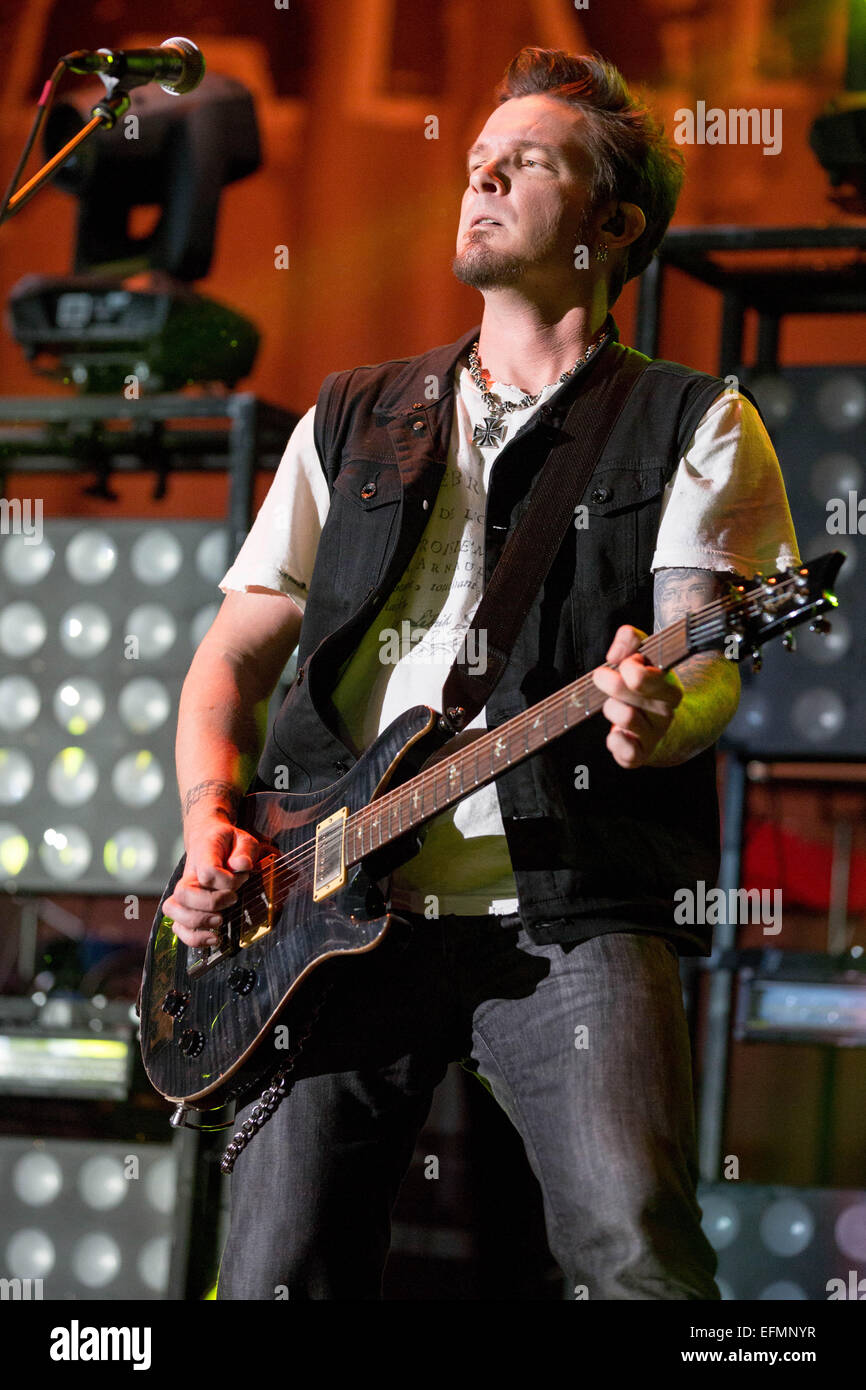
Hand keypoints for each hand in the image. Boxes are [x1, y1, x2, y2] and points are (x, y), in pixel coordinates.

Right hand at [163, 813, 265, 947]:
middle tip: (232, 900)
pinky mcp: (186, 907)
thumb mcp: (243, 839)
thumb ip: (245, 850)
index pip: (207, 871)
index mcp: (203, 854)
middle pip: (183, 893)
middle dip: (209, 903)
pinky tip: (214, 938)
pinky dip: (193, 937)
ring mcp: (184, 891)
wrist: (207, 838)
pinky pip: (178, 927)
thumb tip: (242, 864)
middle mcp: (189, 874)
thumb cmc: (227, 842)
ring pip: (173, 910)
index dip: (225, 880)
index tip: (241, 878)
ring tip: (220, 922)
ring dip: (198, 922)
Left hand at [592, 625, 682, 768]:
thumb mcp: (643, 656)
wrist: (662, 728)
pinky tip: (618, 732)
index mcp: (669, 687)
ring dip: (611, 708)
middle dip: (610, 682)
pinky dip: (614, 740)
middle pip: (630, 693)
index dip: (626, 664)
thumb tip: (614, 654)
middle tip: (601, 677)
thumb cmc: (645, 687)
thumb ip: (630, 640)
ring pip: (625, 717)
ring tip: (614, 706)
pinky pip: (622, 749)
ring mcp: (654, 735)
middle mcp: (666, 712)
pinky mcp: (640, 756)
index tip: (623, 664)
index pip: (641, 675)